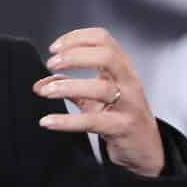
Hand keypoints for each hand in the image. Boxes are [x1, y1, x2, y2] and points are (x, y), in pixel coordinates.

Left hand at [31, 27, 164, 176]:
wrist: (146, 149)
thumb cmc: (121, 116)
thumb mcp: (95, 98)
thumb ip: (69, 88)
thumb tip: (40, 85)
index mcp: (122, 68)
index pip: (103, 39)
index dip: (77, 38)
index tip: (54, 48)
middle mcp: (128, 81)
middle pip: (106, 56)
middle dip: (74, 56)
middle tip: (51, 64)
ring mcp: (129, 104)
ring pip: (101, 88)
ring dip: (68, 86)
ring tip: (46, 91)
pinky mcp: (123, 127)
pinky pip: (94, 122)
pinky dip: (67, 121)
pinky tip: (48, 121)